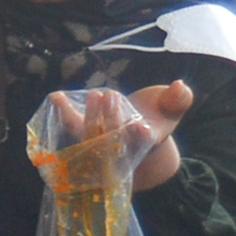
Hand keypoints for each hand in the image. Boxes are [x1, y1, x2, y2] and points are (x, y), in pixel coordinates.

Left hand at [45, 81, 189, 187]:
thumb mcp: (172, 109)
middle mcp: (119, 149)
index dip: (140, 137)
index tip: (140, 128)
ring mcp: (99, 145)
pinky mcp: (83, 136)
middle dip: (112, 119)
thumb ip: (179, 99)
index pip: (142, 143)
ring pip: (90, 137)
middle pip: (112, 139)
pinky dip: (63, 113)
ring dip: (89, 117)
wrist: (136, 135)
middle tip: (111, 96)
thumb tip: (180, 86)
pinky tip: (56, 96)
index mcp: (145, 143)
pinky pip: (71, 129)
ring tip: (93, 95)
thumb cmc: (157, 119)